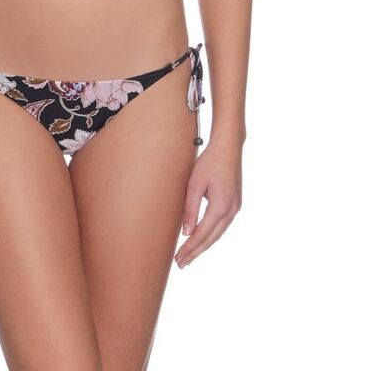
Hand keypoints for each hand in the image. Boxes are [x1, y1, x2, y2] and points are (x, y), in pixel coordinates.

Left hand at [174, 137, 242, 268]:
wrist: (228, 148)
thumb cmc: (209, 163)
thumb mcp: (195, 184)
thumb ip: (190, 209)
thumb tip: (186, 233)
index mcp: (220, 207)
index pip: (202, 235)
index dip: (189, 249)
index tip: (178, 260)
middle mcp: (231, 211)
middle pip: (211, 238)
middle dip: (196, 252)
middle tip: (181, 264)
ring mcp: (235, 208)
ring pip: (218, 234)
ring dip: (204, 245)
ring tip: (189, 256)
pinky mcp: (235, 204)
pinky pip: (221, 225)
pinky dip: (211, 235)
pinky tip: (203, 238)